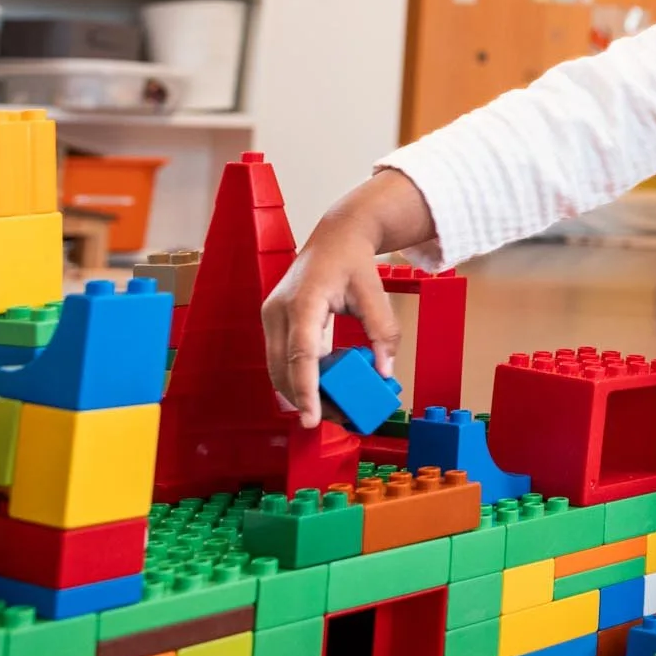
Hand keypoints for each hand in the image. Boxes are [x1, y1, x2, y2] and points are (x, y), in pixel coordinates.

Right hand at [260, 170, 430, 425]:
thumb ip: (382, 331)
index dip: (305, 389)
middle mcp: (279, 310)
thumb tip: (384, 371)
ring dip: (300, 392)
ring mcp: (271, 316)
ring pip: (277, 368)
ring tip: (333, 409)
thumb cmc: (353, 261)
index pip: (300, 354)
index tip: (311, 417)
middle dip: (305, 398)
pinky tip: (322, 389)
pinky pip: (280, 358)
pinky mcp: (273, 322)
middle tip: (335, 420)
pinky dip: (298, 377)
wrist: (336, 235)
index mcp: (303, 301)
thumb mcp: (375, 292)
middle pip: (283, 368)